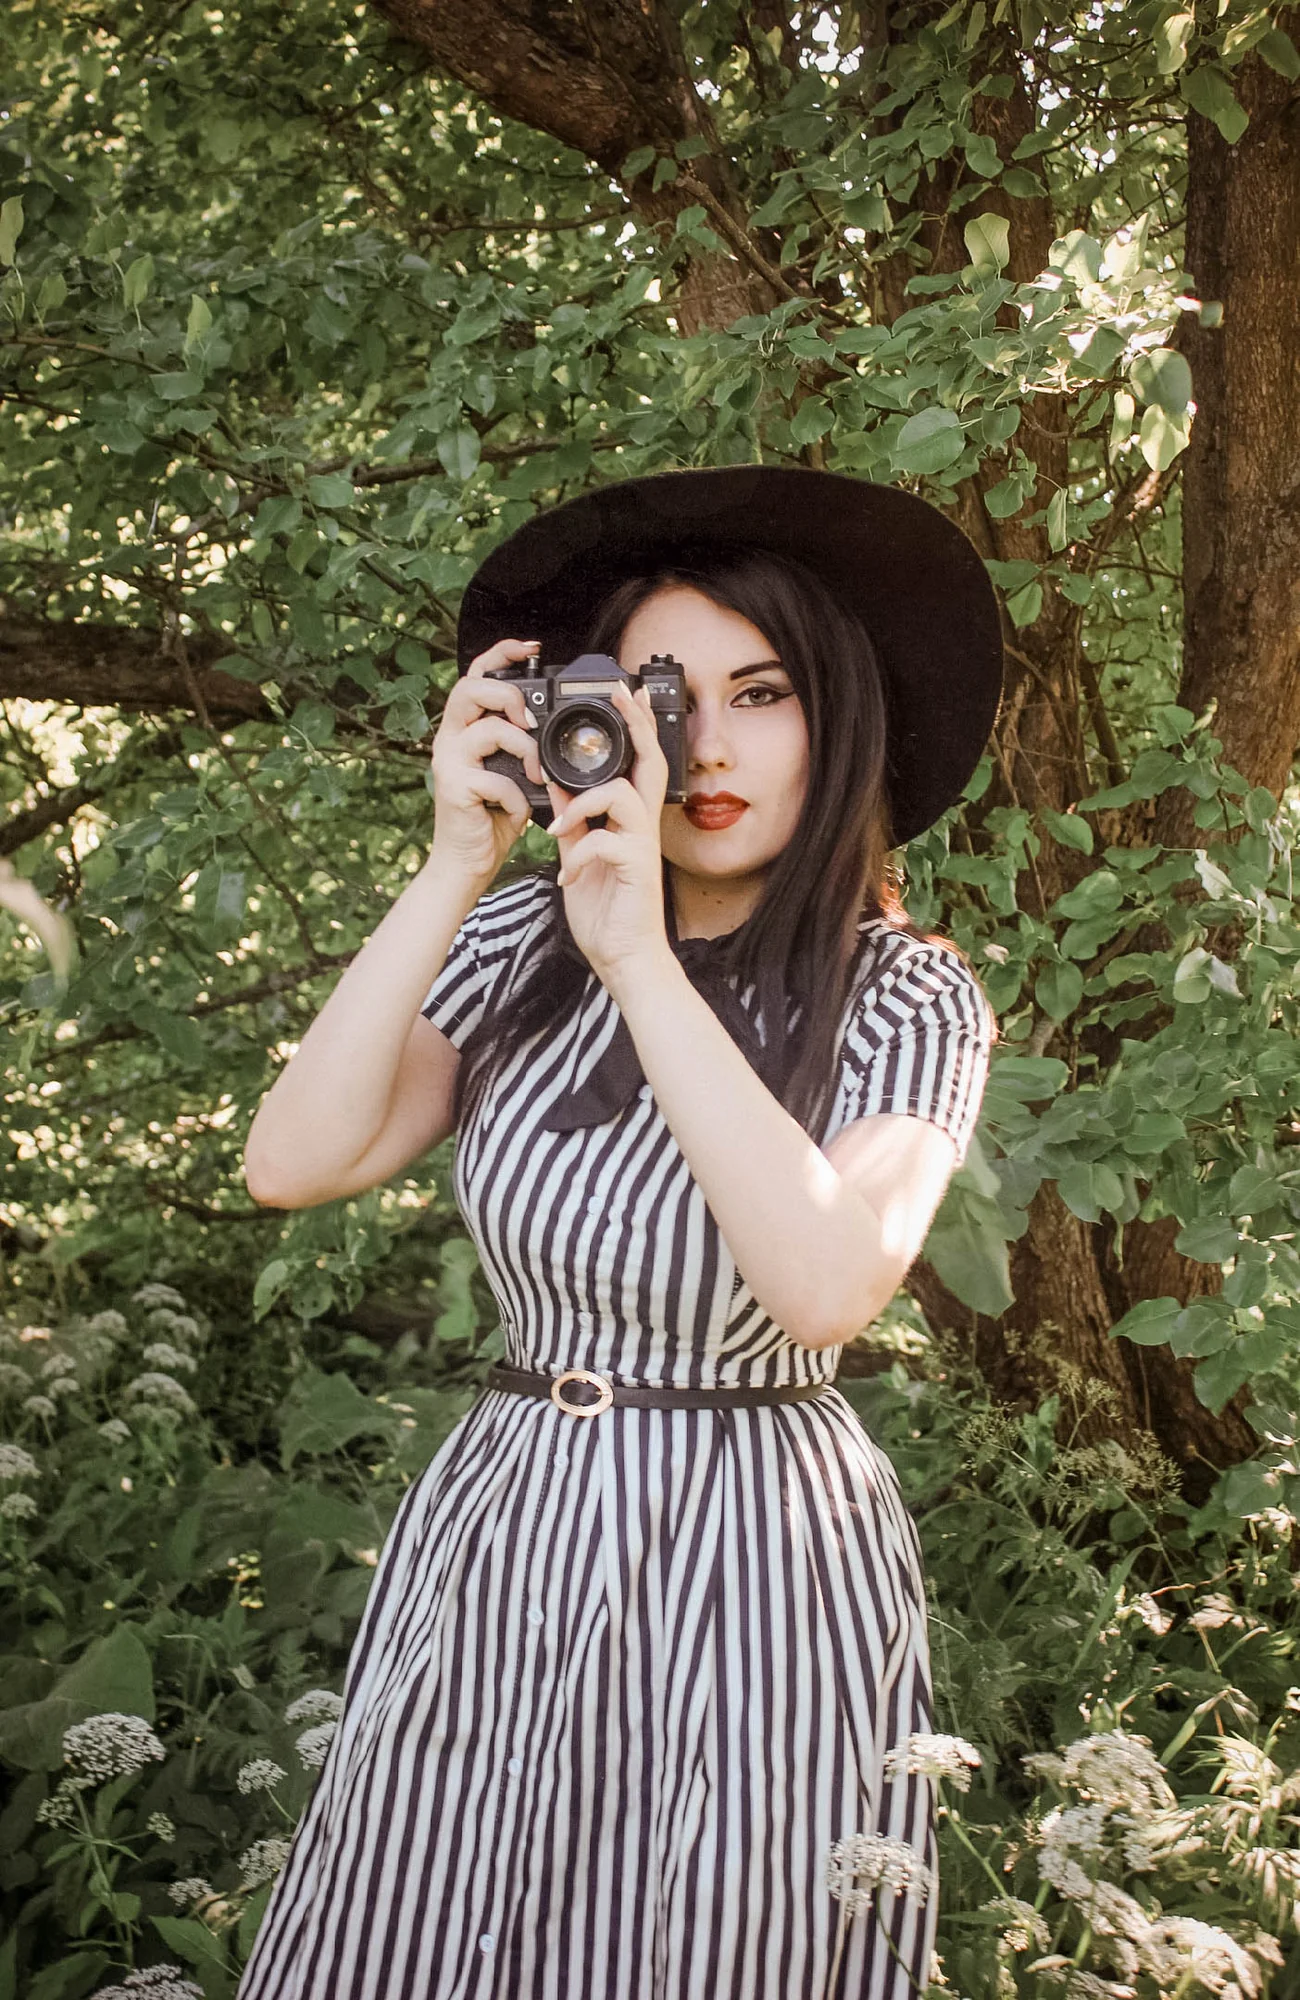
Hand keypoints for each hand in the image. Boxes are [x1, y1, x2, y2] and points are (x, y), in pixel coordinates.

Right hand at [427, 639, 545, 891]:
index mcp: (465, 729)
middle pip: (470, 687)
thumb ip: (522, 745)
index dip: (501, 653)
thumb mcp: (512, 773)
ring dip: (524, 750)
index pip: (476, 675)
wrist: (467, 865)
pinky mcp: (453, 788)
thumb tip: (550, 724)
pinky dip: (517, 798)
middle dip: (508, 696)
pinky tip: (519, 813)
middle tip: (530, 722)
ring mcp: (448, 762)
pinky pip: (495, 778)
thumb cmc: (492, 818)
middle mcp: (450, 739)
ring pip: (489, 729)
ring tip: (536, 775)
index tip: (532, 648)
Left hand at [548, 682, 672, 990]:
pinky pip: (606, 843)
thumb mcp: (579, 854)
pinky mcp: (635, 870)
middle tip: (622, 693)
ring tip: (560, 828)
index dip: (636, 726)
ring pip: (622, 795)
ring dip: (583, 804)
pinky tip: (565, 878)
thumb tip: (555, 781)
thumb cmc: (606, 910)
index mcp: (629, 822)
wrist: (622, 958)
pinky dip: (579, 855)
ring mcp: (642, 847)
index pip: (639, 762)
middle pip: (650, 762)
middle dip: (636, 724)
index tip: (626, 692)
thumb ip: (572, 818)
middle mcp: (642, 828)